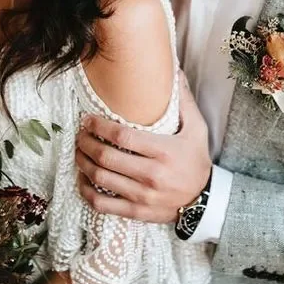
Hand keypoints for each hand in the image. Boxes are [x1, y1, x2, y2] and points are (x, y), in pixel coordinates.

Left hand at [76, 71, 211, 222]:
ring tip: (78, 151)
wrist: (204, 200)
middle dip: (86, 143)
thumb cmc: (197, 160)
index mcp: (164, 152)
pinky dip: (86, 191)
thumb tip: (175, 71)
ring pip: (100, 179)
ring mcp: (142, 196)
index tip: (88, 119)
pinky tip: (82, 178)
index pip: (122, 137)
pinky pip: (102, 204)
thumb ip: (184, 102)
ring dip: (83, 163)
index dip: (99, 126)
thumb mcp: (197, 129)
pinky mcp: (136, 212)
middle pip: (106, 157)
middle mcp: (151, 175)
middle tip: (80, 134)